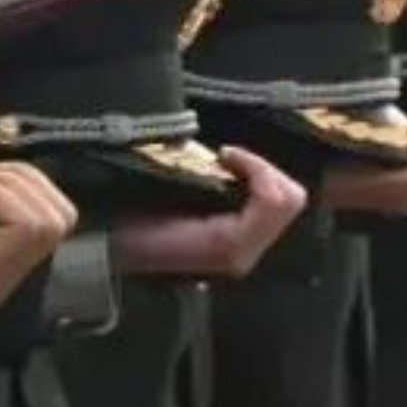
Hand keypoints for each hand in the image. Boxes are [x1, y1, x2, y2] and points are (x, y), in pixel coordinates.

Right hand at [0, 159, 76, 309]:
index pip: (33, 228)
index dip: (0, 195)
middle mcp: (4, 279)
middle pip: (55, 218)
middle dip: (13, 184)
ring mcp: (13, 269)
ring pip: (56, 209)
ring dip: (13, 181)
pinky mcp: (13, 253)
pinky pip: (42, 208)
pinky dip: (15, 185)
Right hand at [114, 148, 309, 281]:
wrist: (115, 250)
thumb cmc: (130, 225)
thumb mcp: (162, 197)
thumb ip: (202, 179)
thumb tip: (225, 156)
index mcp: (231, 245)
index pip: (276, 200)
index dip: (255, 166)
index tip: (223, 154)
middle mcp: (246, 252)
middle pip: (291, 197)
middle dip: (264, 171)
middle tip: (230, 159)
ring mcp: (248, 249)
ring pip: (287, 200)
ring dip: (261, 176)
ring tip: (229, 166)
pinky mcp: (245, 241)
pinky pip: (271, 205)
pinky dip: (256, 183)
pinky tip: (228, 176)